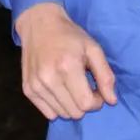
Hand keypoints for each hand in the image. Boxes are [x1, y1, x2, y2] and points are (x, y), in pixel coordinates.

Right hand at [14, 2, 116, 121]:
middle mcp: (49, 79)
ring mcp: (36, 86)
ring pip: (62, 114)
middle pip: (75, 113)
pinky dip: (57, 106)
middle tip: (84, 87)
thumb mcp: (93, 49)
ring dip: (71, 105)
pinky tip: (58, 90)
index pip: (86, 104)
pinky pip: (48, 114)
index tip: (96, 88)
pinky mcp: (28, 90)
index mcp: (67, 67)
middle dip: (84, 103)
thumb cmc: (69, 35)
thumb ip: (105, 76)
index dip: (97, 100)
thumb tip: (112, 101)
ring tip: (70, 86)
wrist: (39, 24)